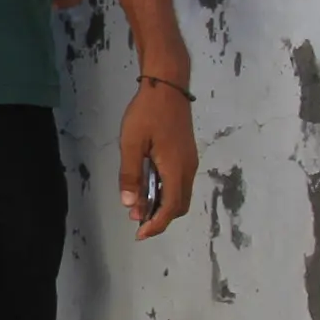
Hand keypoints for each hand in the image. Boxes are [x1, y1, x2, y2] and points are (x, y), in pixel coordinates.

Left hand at [120, 78, 197, 238]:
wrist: (167, 85)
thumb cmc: (147, 113)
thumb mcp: (131, 143)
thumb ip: (131, 175)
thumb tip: (130, 205)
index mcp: (175, 169)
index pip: (170, 208)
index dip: (155, 225)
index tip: (139, 234)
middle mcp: (188, 169)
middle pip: (178, 206)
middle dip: (159, 219)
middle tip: (137, 222)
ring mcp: (189, 161)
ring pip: (180, 195)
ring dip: (163, 206)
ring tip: (140, 207)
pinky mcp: (186, 155)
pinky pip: (180, 183)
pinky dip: (166, 193)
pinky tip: (149, 188)